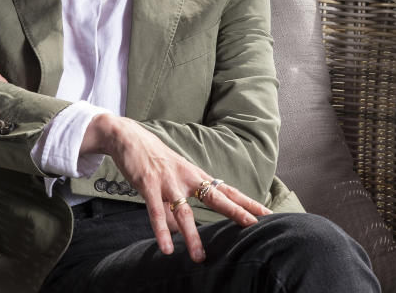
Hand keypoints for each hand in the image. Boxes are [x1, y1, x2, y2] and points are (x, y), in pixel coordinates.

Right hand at [82, 114, 271, 261]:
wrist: (128, 137)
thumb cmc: (152, 159)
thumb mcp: (171, 180)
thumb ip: (175, 209)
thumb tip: (180, 234)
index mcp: (195, 175)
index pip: (226, 189)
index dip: (246, 202)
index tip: (267, 213)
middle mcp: (187, 178)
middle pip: (216, 197)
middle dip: (235, 212)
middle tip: (253, 226)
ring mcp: (168, 182)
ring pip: (184, 212)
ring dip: (192, 236)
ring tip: (200, 257)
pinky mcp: (149, 185)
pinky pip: (156, 212)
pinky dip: (161, 232)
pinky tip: (166, 248)